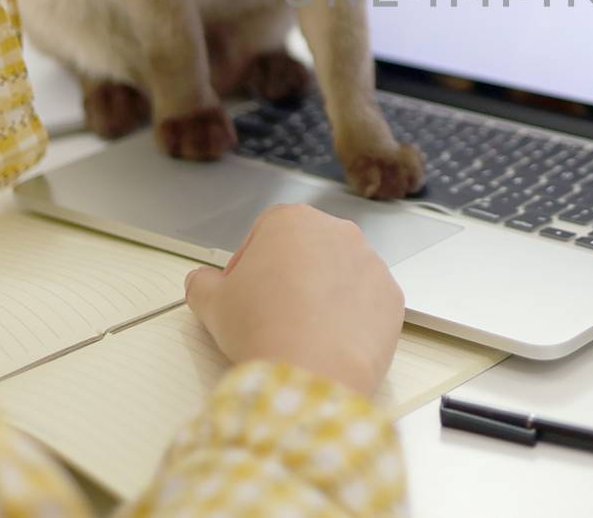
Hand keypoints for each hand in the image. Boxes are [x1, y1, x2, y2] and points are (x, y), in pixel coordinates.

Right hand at [185, 204, 404, 396]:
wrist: (311, 371)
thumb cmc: (262, 328)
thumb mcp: (212, 304)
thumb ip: (202, 284)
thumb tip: (201, 283)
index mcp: (292, 221)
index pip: (265, 232)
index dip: (249, 264)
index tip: (243, 291)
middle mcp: (338, 232)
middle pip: (307, 250)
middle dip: (289, 277)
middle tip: (270, 313)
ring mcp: (371, 263)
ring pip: (340, 275)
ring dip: (322, 296)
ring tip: (301, 333)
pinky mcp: (391, 297)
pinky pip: (367, 302)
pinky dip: (351, 318)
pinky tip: (330, 343)